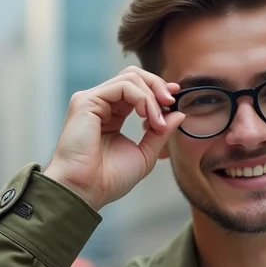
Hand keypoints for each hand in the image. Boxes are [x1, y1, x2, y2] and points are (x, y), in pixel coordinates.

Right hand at [43, 67, 184, 211]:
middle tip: (171, 101)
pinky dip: (142, 99)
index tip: (175, 98)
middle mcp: (100, 104)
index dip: (157, 89)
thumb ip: (160, 132)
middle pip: (133, 76)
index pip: (136, 89)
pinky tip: (147, 118)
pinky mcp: (86, 101)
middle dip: (157, 85)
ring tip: (158, 121)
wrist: (85, 190)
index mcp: (111, 115)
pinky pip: (123, 87)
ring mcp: (92, 101)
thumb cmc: (108, 179)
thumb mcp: (144, 153)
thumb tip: (179, 113)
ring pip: (130, 78)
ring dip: (152, 97)